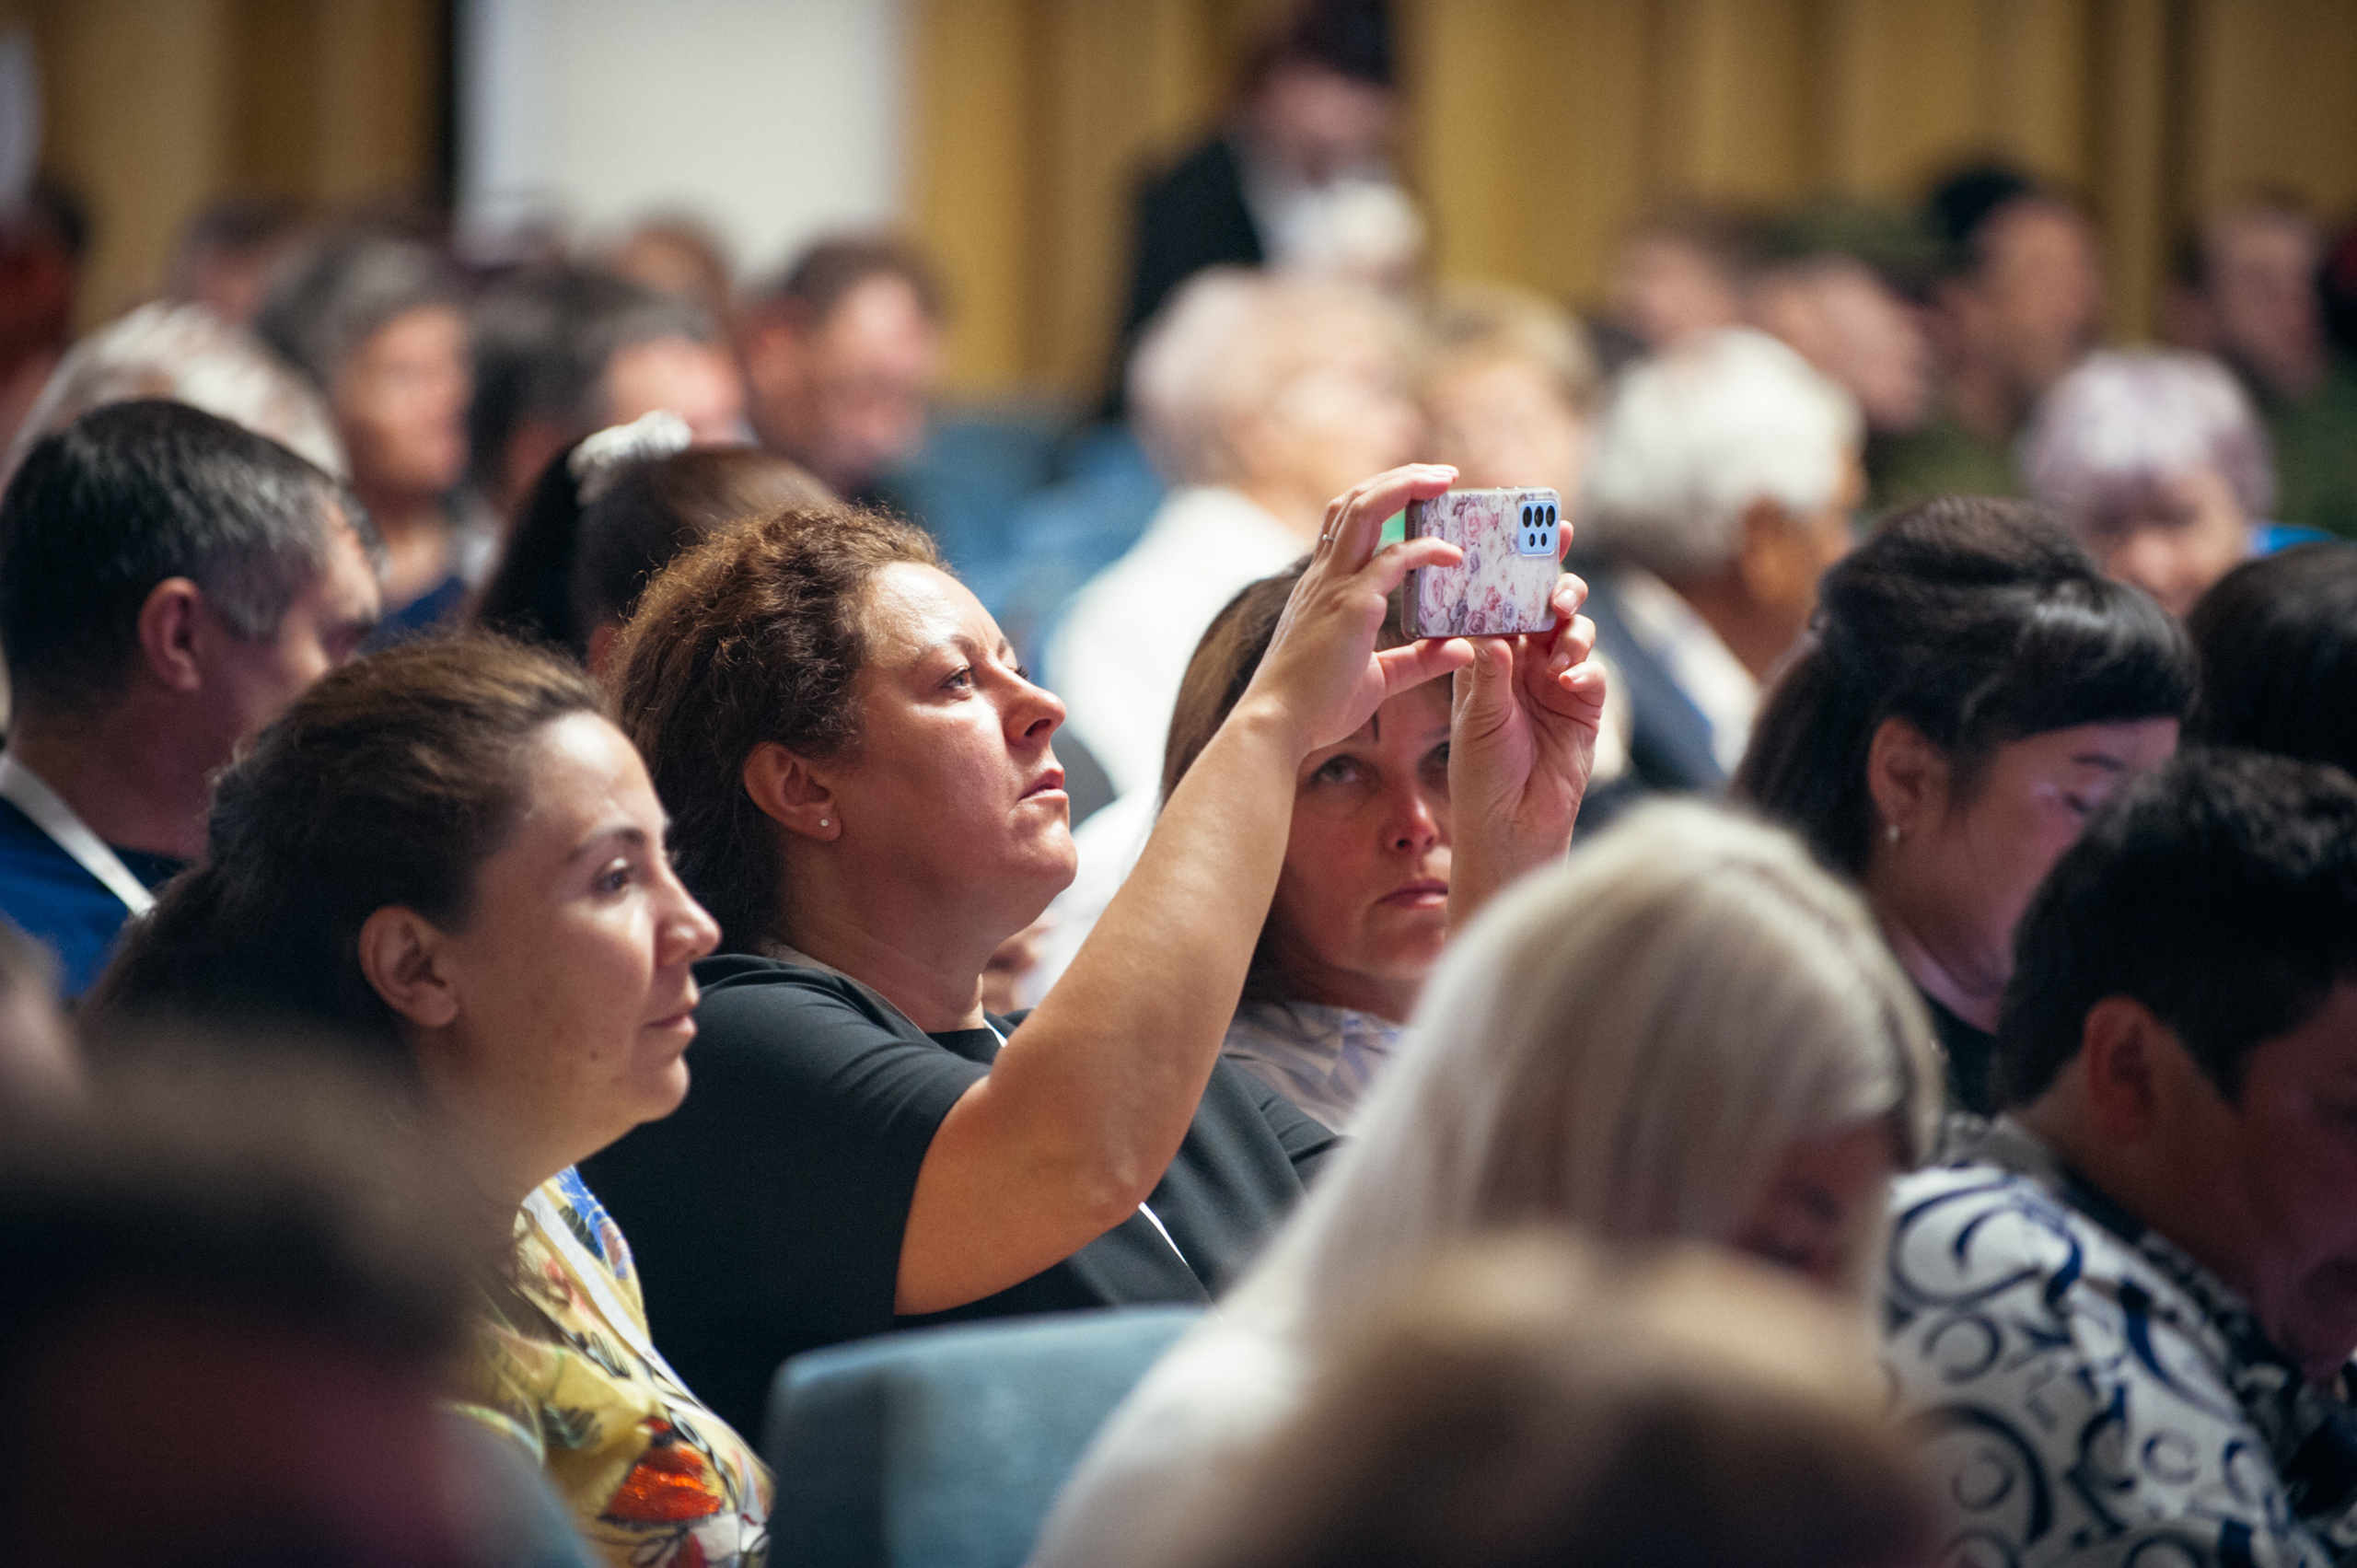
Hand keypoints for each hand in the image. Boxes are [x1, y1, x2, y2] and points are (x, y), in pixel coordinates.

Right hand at [1238, 465, 1475, 755]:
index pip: (1343, 520)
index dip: (1379, 497)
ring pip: (1366, 508)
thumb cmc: (1316, 707)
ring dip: (1408, 486)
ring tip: (1447, 481)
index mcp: (1321, 587)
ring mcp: (1335, 586)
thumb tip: (1460, 649)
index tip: (1416, 494)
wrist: (1278, 726)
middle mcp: (1324, 576)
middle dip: (1400, 477)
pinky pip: (1394, 559)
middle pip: (1355, 499)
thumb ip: (1418, 661)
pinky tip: (1454, 555)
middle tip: (1443, 474)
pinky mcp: (1352, 606)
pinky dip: (1427, 548)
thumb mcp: (1379, 680)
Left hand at [1445, 572, 1606, 920]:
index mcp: (1490, 657)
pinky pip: (1593, 671)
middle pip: (1548, 607)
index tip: (1528, 535)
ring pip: (1575, 631)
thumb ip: (1490, 673)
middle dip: (1557, 584)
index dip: (1516, 569)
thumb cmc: (1480, 772)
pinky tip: (1568, 680)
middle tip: (1558, 580)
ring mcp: (1558, 681)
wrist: (1510, 824)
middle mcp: (1525, 663)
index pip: (1504, 602)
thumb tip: (1495, 631)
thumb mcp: (1478, 717)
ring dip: (1571, 626)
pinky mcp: (1586, 706)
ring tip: (1559, 638)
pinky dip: (1584, 667)